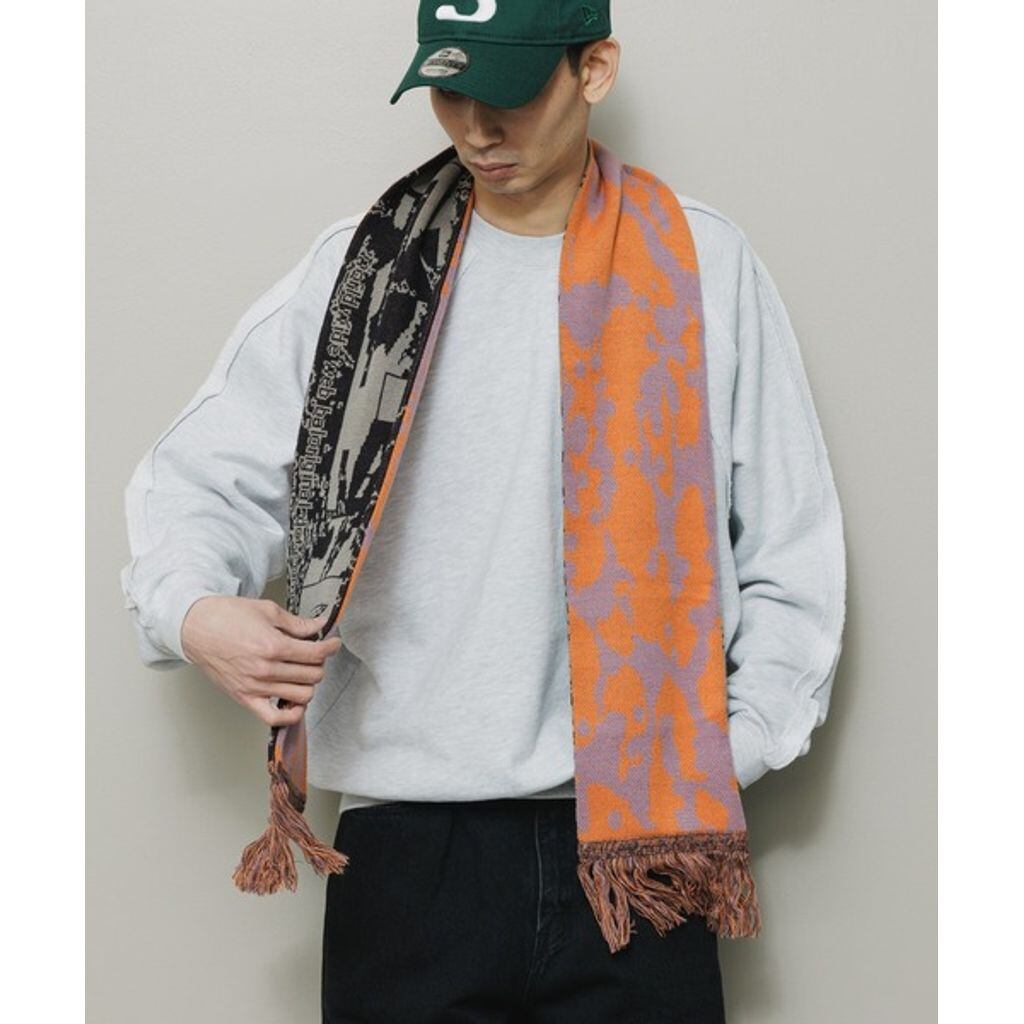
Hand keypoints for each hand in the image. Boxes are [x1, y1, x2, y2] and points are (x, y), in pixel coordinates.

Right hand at [180, 596, 343, 726]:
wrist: (195, 628)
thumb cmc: (226, 616)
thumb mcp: (267, 611)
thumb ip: (297, 623)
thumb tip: (319, 625)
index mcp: (273, 645)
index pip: (316, 653)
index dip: (331, 647)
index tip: (333, 643)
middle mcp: (266, 670)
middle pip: (312, 675)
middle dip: (319, 663)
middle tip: (315, 653)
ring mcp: (255, 687)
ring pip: (301, 695)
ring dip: (308, 684)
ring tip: (303, 672)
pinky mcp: (245, 698)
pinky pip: (274, 717)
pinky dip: (291, 714)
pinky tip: (294, 701)